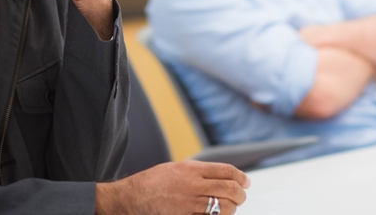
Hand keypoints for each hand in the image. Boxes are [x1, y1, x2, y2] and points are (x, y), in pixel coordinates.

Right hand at [95, 161, 249, 214]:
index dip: (240, 177)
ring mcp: (190, 204)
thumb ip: (197, 171)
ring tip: (231, 207)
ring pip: (224, 207)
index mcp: (191, 168)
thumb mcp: (175, 168)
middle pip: (229, 189)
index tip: (245, 181)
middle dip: (241, 194)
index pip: (226, 171)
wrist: (130, 199)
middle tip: (242, 196)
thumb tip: (220, 176)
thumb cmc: (151, 183)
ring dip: (232, 208)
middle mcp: (193, 185)